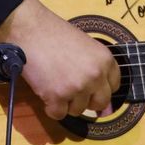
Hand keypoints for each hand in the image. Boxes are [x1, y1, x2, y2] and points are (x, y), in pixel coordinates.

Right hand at [0, 0, 119, 120]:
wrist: (30, 30)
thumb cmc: (55, 34)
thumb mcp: (86, 46)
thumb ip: (95, 68)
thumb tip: (103, 100)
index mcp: (105, 60)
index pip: (114, 86)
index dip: (100, 87)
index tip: (90, 85)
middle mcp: (95, 75)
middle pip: (100, 103)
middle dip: (86, 100)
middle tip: (71, 89)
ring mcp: (77, 87)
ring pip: (78, 110)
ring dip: (66, 102)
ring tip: (54, 82)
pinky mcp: (57, 97)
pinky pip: (58, 114)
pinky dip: (50, 107)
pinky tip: (45, 90)